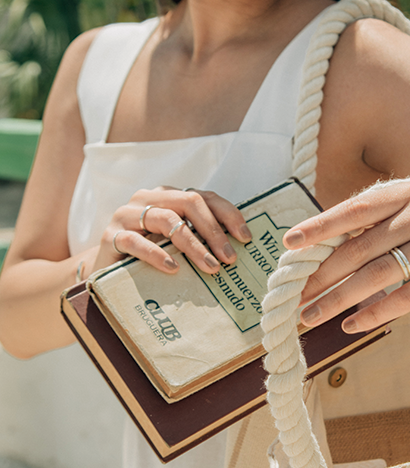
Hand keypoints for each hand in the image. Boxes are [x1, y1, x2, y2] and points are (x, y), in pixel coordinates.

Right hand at [93, 187, 251, 275]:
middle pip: (189, 203)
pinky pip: (137, 241)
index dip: (228, 215)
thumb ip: (199, 238)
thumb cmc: (148, 256)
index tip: (245, 238)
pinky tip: (174, 268)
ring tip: (210, 266)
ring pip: (167, 220)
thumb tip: (238, 250)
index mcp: (168, 197)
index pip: (204, 197)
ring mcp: (127, 215)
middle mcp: (148, 199)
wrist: (106, 270)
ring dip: (193, 244)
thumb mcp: (175, 244)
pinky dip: (158, 255)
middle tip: (229, 258)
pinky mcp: (111, 236)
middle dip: (213, 230)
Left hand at [282, 180, 409, 332]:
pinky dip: (375, 313)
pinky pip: (406, 297)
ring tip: (313, 316)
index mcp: (406, 193)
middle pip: (360, 248)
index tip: (289, 244)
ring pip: (378, 275)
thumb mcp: (409, 217)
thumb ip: (372, 228)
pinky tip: (351, 325)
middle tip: (295, 296)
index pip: (355, 209)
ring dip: (339, 299)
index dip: (320, 227)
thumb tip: (317, 251)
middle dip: (322, 276)